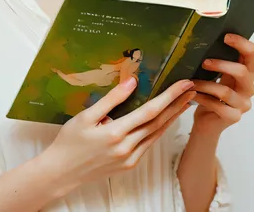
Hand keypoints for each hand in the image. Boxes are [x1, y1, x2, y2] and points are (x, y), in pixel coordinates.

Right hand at [43, 77, 195, 188]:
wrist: (62, 172)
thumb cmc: (70, 141)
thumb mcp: (86, 115)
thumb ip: (111, 99)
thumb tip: (132, 82)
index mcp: (116, 133)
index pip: (150, 111)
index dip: (170, 96)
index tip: (183, 84)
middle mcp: (126, 148)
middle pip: (159, 122)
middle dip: (177, 104)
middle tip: (192, 89)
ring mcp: (129, 159)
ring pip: (157, 134)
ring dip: (172, 117)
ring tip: (184, 102)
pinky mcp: (129, 165)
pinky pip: (148, 144)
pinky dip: (159, 130)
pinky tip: (165, 120)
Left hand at [192, 33, 253, 133]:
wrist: (207, 122)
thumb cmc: (211, 93)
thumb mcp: (216, 75)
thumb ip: (217, 61)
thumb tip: (203, 39)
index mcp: (246, 72)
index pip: (251, 54)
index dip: (241, 44)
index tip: (225, 37)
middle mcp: (248, 87)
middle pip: (242, 72)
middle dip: (222, 64)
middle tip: (204, 62)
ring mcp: (243, 104)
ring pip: (226, 91)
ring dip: (205, 84)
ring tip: (191, 81)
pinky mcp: (234, 117)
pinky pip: (217, 105)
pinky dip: (203, 98)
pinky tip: (192, 94)